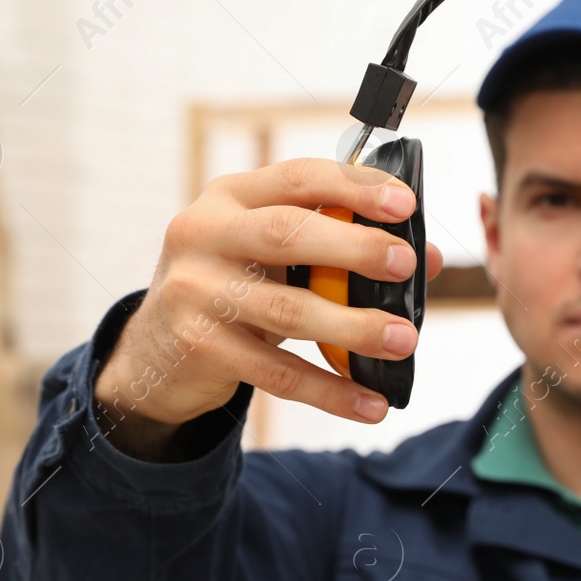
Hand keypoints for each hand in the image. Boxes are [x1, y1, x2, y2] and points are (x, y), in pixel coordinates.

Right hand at [95, 157, 443, 454]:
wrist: (154, 350)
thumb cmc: (235, 286)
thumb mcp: (275, 256)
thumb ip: (341, 249)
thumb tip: (426, 259)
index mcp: (231, 196)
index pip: (297, 178)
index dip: (353, 187)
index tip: (404, 203)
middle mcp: (204, 233)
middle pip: (287, 235)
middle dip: (354, 248)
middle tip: (406, 263)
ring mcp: (196, 291)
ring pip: (287, 310)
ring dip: (353, 328)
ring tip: (404, 340)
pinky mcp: (199, 346)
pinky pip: (276, 373)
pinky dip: (330, 391)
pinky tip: (371, 402)